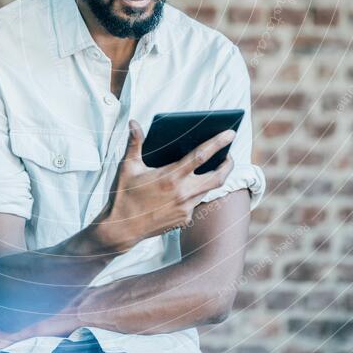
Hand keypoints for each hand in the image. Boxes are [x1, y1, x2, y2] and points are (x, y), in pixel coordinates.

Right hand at [94, 120, 234, 251]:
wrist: (122, 229)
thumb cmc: (124, 194)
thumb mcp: (127, 167)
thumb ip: (134, 143)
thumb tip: (134, 123)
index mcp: (170, 177)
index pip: (201, 156)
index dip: (218, 143)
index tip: (230, 133)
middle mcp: (182, 193)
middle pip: (217, 177)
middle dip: (228, 164)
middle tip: (228, 154)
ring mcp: (185, 208)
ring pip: (209, 190)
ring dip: (214, 177)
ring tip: (215, 166)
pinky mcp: (184, 219)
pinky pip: (197, 202)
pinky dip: (197, 191)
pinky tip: (192, 185)